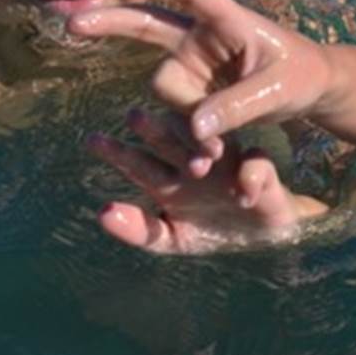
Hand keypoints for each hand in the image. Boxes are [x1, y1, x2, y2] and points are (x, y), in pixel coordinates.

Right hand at [69, 0, 333, 169]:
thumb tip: (195, 127)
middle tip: (73, 25)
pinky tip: (207, 158)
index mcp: (228, 19)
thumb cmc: (300, 76)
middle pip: (147, 24)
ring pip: (164, 88)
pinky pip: (174, 114)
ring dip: (178, 118)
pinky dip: (187, 137)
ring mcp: (192, 65)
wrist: (307, 92)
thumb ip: (238, 105)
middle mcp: (201, 37)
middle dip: (111, 23)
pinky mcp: (192, 93)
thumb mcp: (278, 90)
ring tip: (214, 151)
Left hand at [88, 108, 325, 253]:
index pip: (138, 161)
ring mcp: (228, 165)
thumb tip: (103, 213)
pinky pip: (258, 169)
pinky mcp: (263, 174)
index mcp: (169, 178)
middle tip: (133, 116)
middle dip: (153, 130)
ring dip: (203, 145)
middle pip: (170, 143)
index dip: (117, 152)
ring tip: (195, 159)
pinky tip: (244, 194)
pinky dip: (252, 177)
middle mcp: (195, 164)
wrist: (261, 238)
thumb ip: (138, 230)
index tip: (92, 140)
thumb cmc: (212, 232)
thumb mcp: (171, 239)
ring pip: (214, 145)